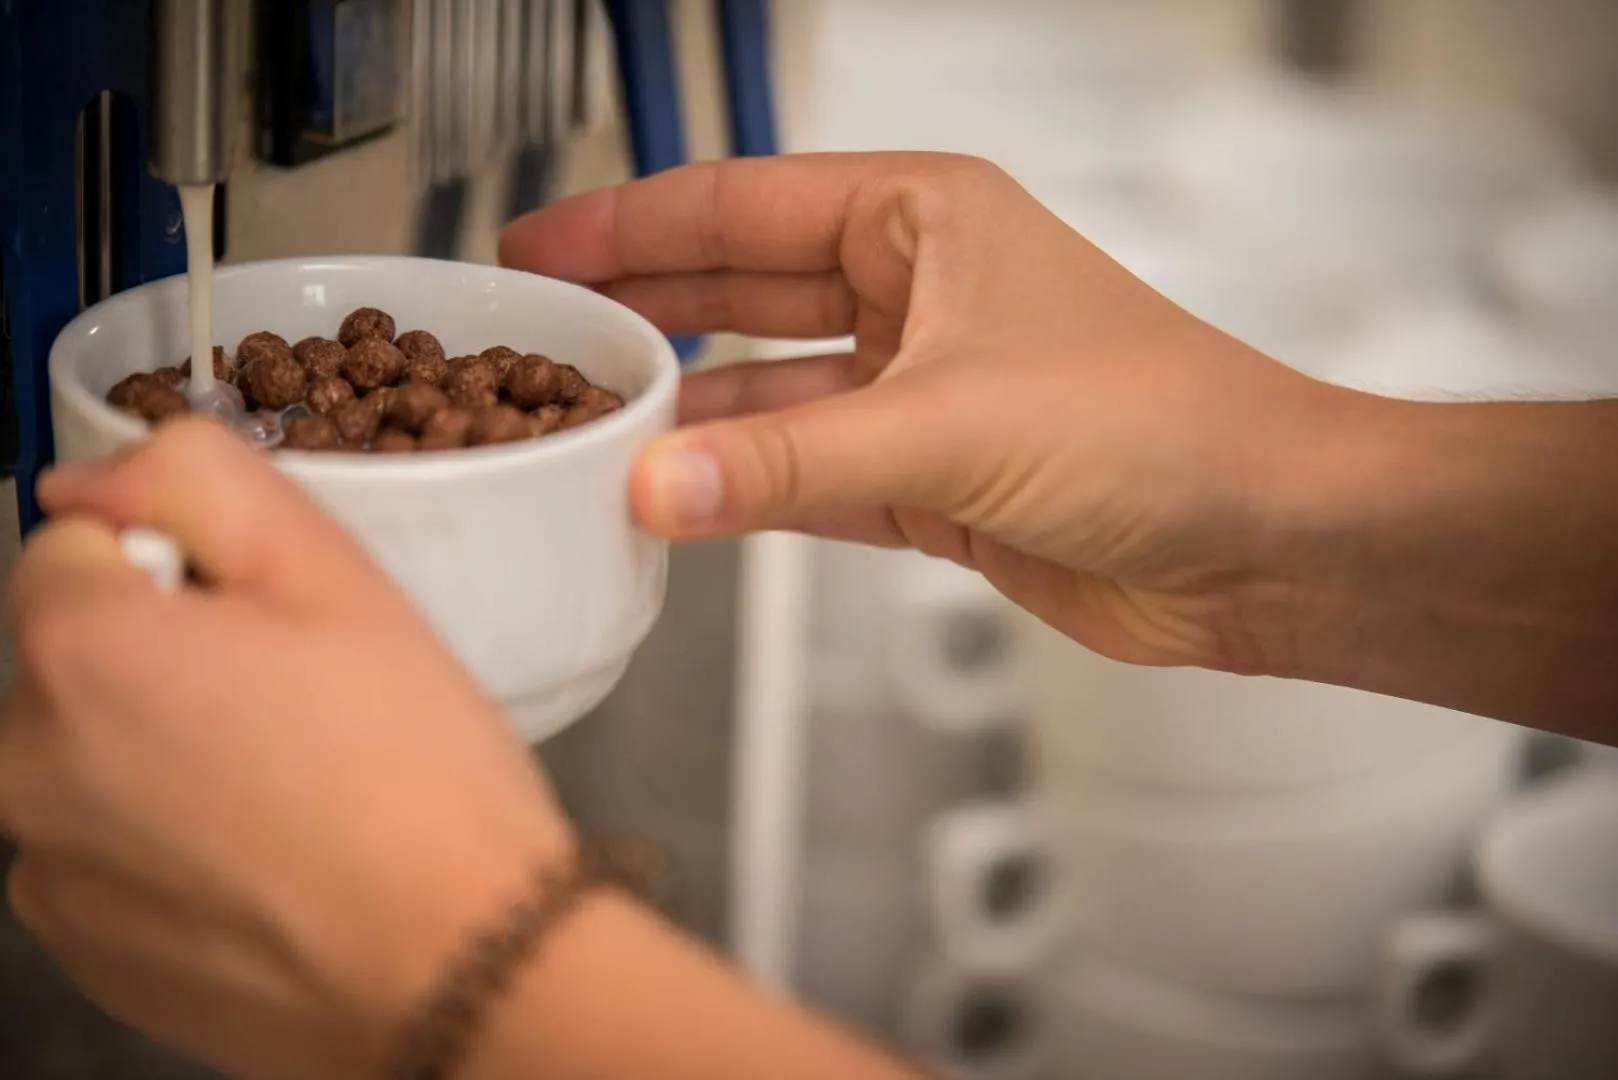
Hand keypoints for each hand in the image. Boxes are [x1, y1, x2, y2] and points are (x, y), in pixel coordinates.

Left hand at [1, 420, 571, 1079]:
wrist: (458, 966)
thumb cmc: (413, 771)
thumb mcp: (335, 574)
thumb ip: (197, 478)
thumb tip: (89, 480)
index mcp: (78, 650)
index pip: (79, 542)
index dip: (184, 564)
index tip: (271, 620)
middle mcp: (23, 762)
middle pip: (78, 650)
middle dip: (166, 652)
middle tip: (299, 700)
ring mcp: (47, 866)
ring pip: (89, 751)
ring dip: (162, 747)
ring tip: (293, 788)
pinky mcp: (82, 946)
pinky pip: (103, 848)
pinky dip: (166, 839)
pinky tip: (269, 857)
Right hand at [501, 152, 1346, 670]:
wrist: (1261, 540)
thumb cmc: (1166, 425)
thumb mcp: (951, 425)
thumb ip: (791, 462)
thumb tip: (658, 482)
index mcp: (923, 220)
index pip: (740, 205)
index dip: (629, 225)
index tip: (540, 247)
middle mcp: (916, 293)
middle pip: (740, 289)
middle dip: (643, 312)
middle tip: (537, 332)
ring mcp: (919, 389)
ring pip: (769, 392)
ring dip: (690, 417)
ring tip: (590, 433)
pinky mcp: (930, 478)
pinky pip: (804, 473)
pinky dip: (744, 488)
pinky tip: (679, 498)